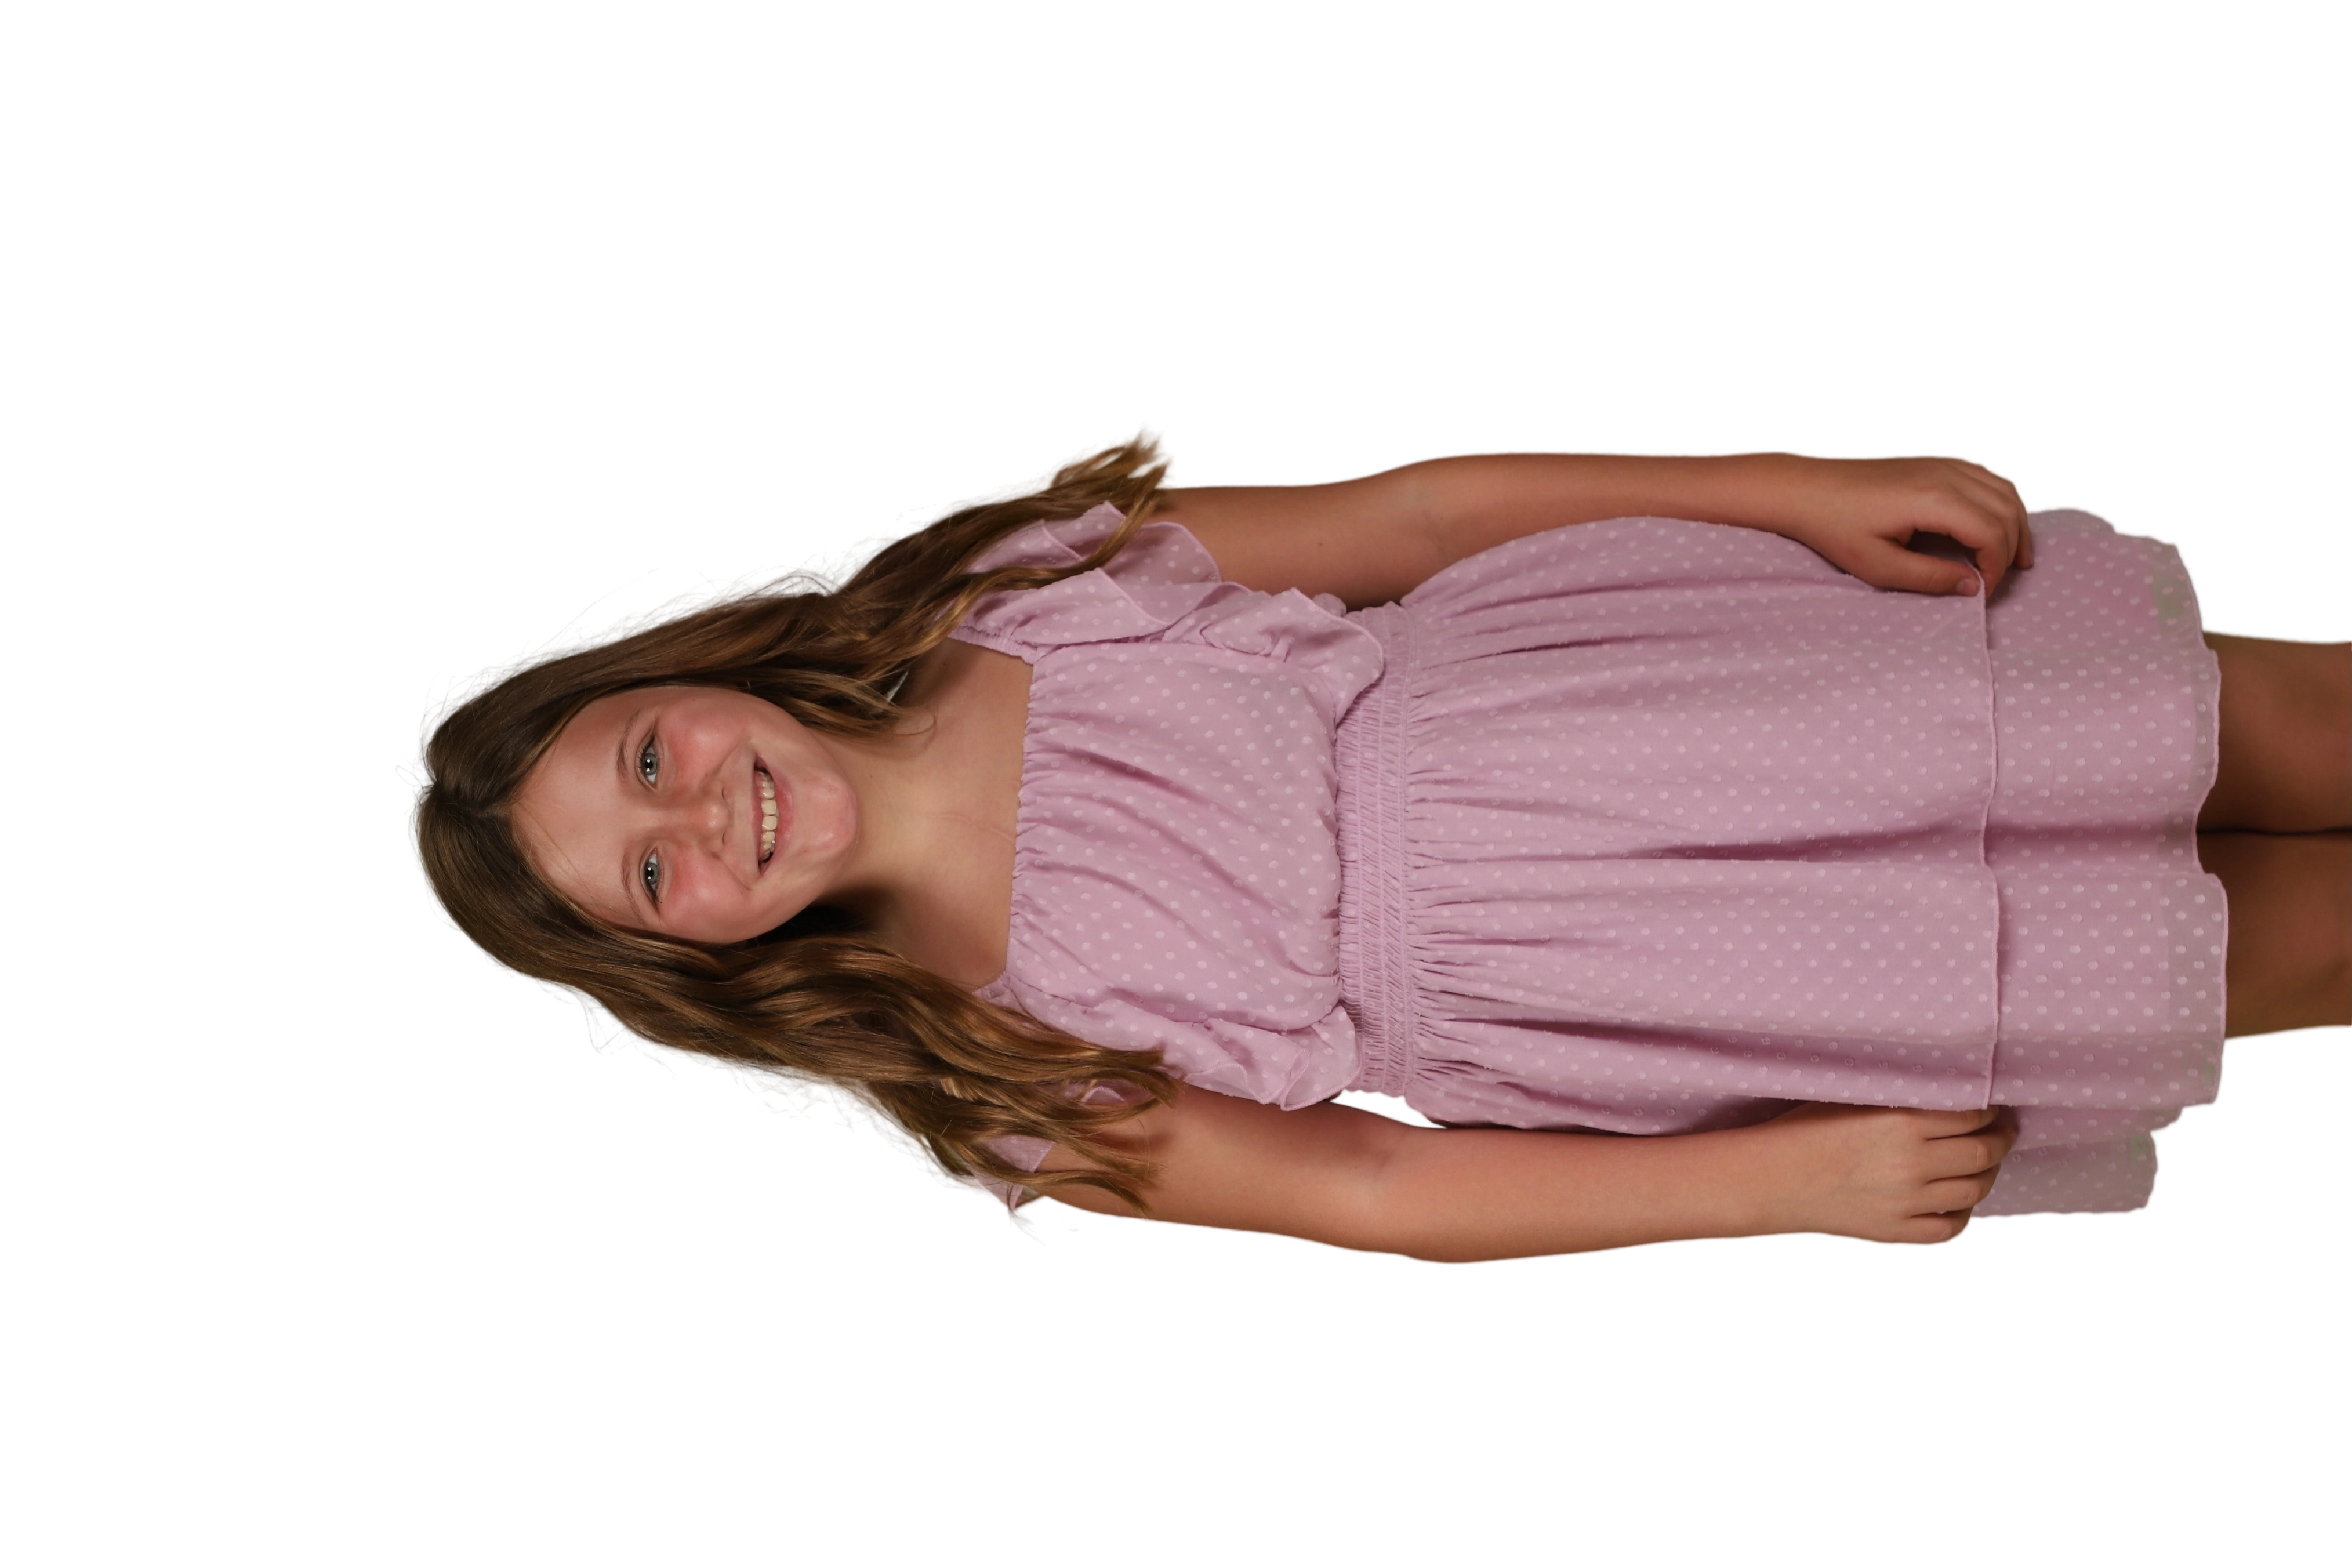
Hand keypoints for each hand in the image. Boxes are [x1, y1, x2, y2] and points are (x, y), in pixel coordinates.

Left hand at [1751, 453, 2034, 598]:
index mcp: (1934, 500)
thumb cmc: (1834, 526)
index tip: (1984, 591)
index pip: (1992, 533)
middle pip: (2007, 511)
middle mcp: (1947, 475)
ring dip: (2016, 523)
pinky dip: (2003, 500)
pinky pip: (1989, 476)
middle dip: (2012, 548)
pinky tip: (1996, 523)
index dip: (1997, 567)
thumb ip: (1929, 578)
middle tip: (2002, 579)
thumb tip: (1971, 587)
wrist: (1808, 489)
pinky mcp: (1938, 462)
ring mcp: (1944, 464)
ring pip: (2006, 489)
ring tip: (2013, 556)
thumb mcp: (1878, 566)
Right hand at [1754, 1102, 2019, 1246]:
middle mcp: (1913, 1162)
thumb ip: (1901, 1098)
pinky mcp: (1897, 1230)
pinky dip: (1963, 1215)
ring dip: (1986, 1175)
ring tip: (1981, 1165)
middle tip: (2001, 1132)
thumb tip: (1946, 1094)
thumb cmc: (1803, 1130)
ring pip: (1975, 1189)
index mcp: (1902, 1122)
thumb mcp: (1852, 1100)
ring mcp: (1908, 1201)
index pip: (1973, 1114)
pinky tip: (1956, 1202)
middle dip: (2000, 1139)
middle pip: (1984, 1152)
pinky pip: (1951, 1227)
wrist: (1770, 1179)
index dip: (1988, 1109)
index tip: (1989, 1106)